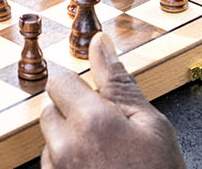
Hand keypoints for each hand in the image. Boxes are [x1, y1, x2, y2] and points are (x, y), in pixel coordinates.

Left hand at [40, 33, 183, 168]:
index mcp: (90, 122)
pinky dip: (67, 163)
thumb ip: (119, 82)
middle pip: (50, 108)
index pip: (59, 80)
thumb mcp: (151, 125)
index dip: (82, 87)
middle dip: (74, 112)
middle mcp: (64, 148)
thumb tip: (101, 44)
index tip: (101, 101)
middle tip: (109, 131)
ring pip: (50, 138)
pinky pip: (51, 164)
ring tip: (106, 155)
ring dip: (70, 140)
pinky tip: (97, 168)